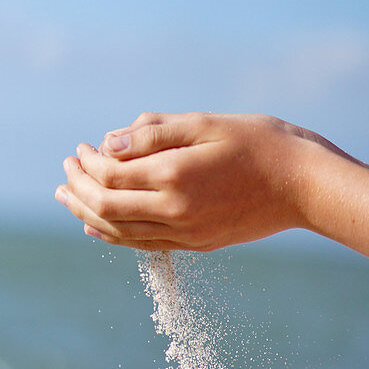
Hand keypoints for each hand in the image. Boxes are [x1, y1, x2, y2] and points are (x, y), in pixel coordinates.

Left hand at [55, 111, 328, 249]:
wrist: (304, 185)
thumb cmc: (260, 144)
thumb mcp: (205, 124)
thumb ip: (155, 131)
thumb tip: (108, 142)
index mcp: (175, 177)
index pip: (109, 175)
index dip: (87, 162)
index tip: (81, 148)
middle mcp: (175, 212)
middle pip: (105, 208)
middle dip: (78, 188)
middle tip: (65, 170)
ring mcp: (186, 233)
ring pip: (120, 232)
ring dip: (87, 214)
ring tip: (68, 198)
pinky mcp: (197, 244)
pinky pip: (143, 244)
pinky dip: (114, 235)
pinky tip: (98, 226)